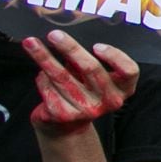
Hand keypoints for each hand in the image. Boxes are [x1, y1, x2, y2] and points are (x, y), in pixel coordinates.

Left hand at [22, 30, 140, 134]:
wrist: (67, 127)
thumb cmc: (83, 92)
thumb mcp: (96, 79)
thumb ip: (90, 62)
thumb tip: (67, 37)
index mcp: (122, 89)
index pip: (129, 71)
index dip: (114, 57)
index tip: (96, 45)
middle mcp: (108, 100)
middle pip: (91, 69)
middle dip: (70, 48)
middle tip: (54, 35)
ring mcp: (87, 110)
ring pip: (62, 76)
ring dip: (44, 57)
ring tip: (31, 43)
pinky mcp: (64, 114)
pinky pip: (48, 87)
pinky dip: (42, 78)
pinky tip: (42, 75)